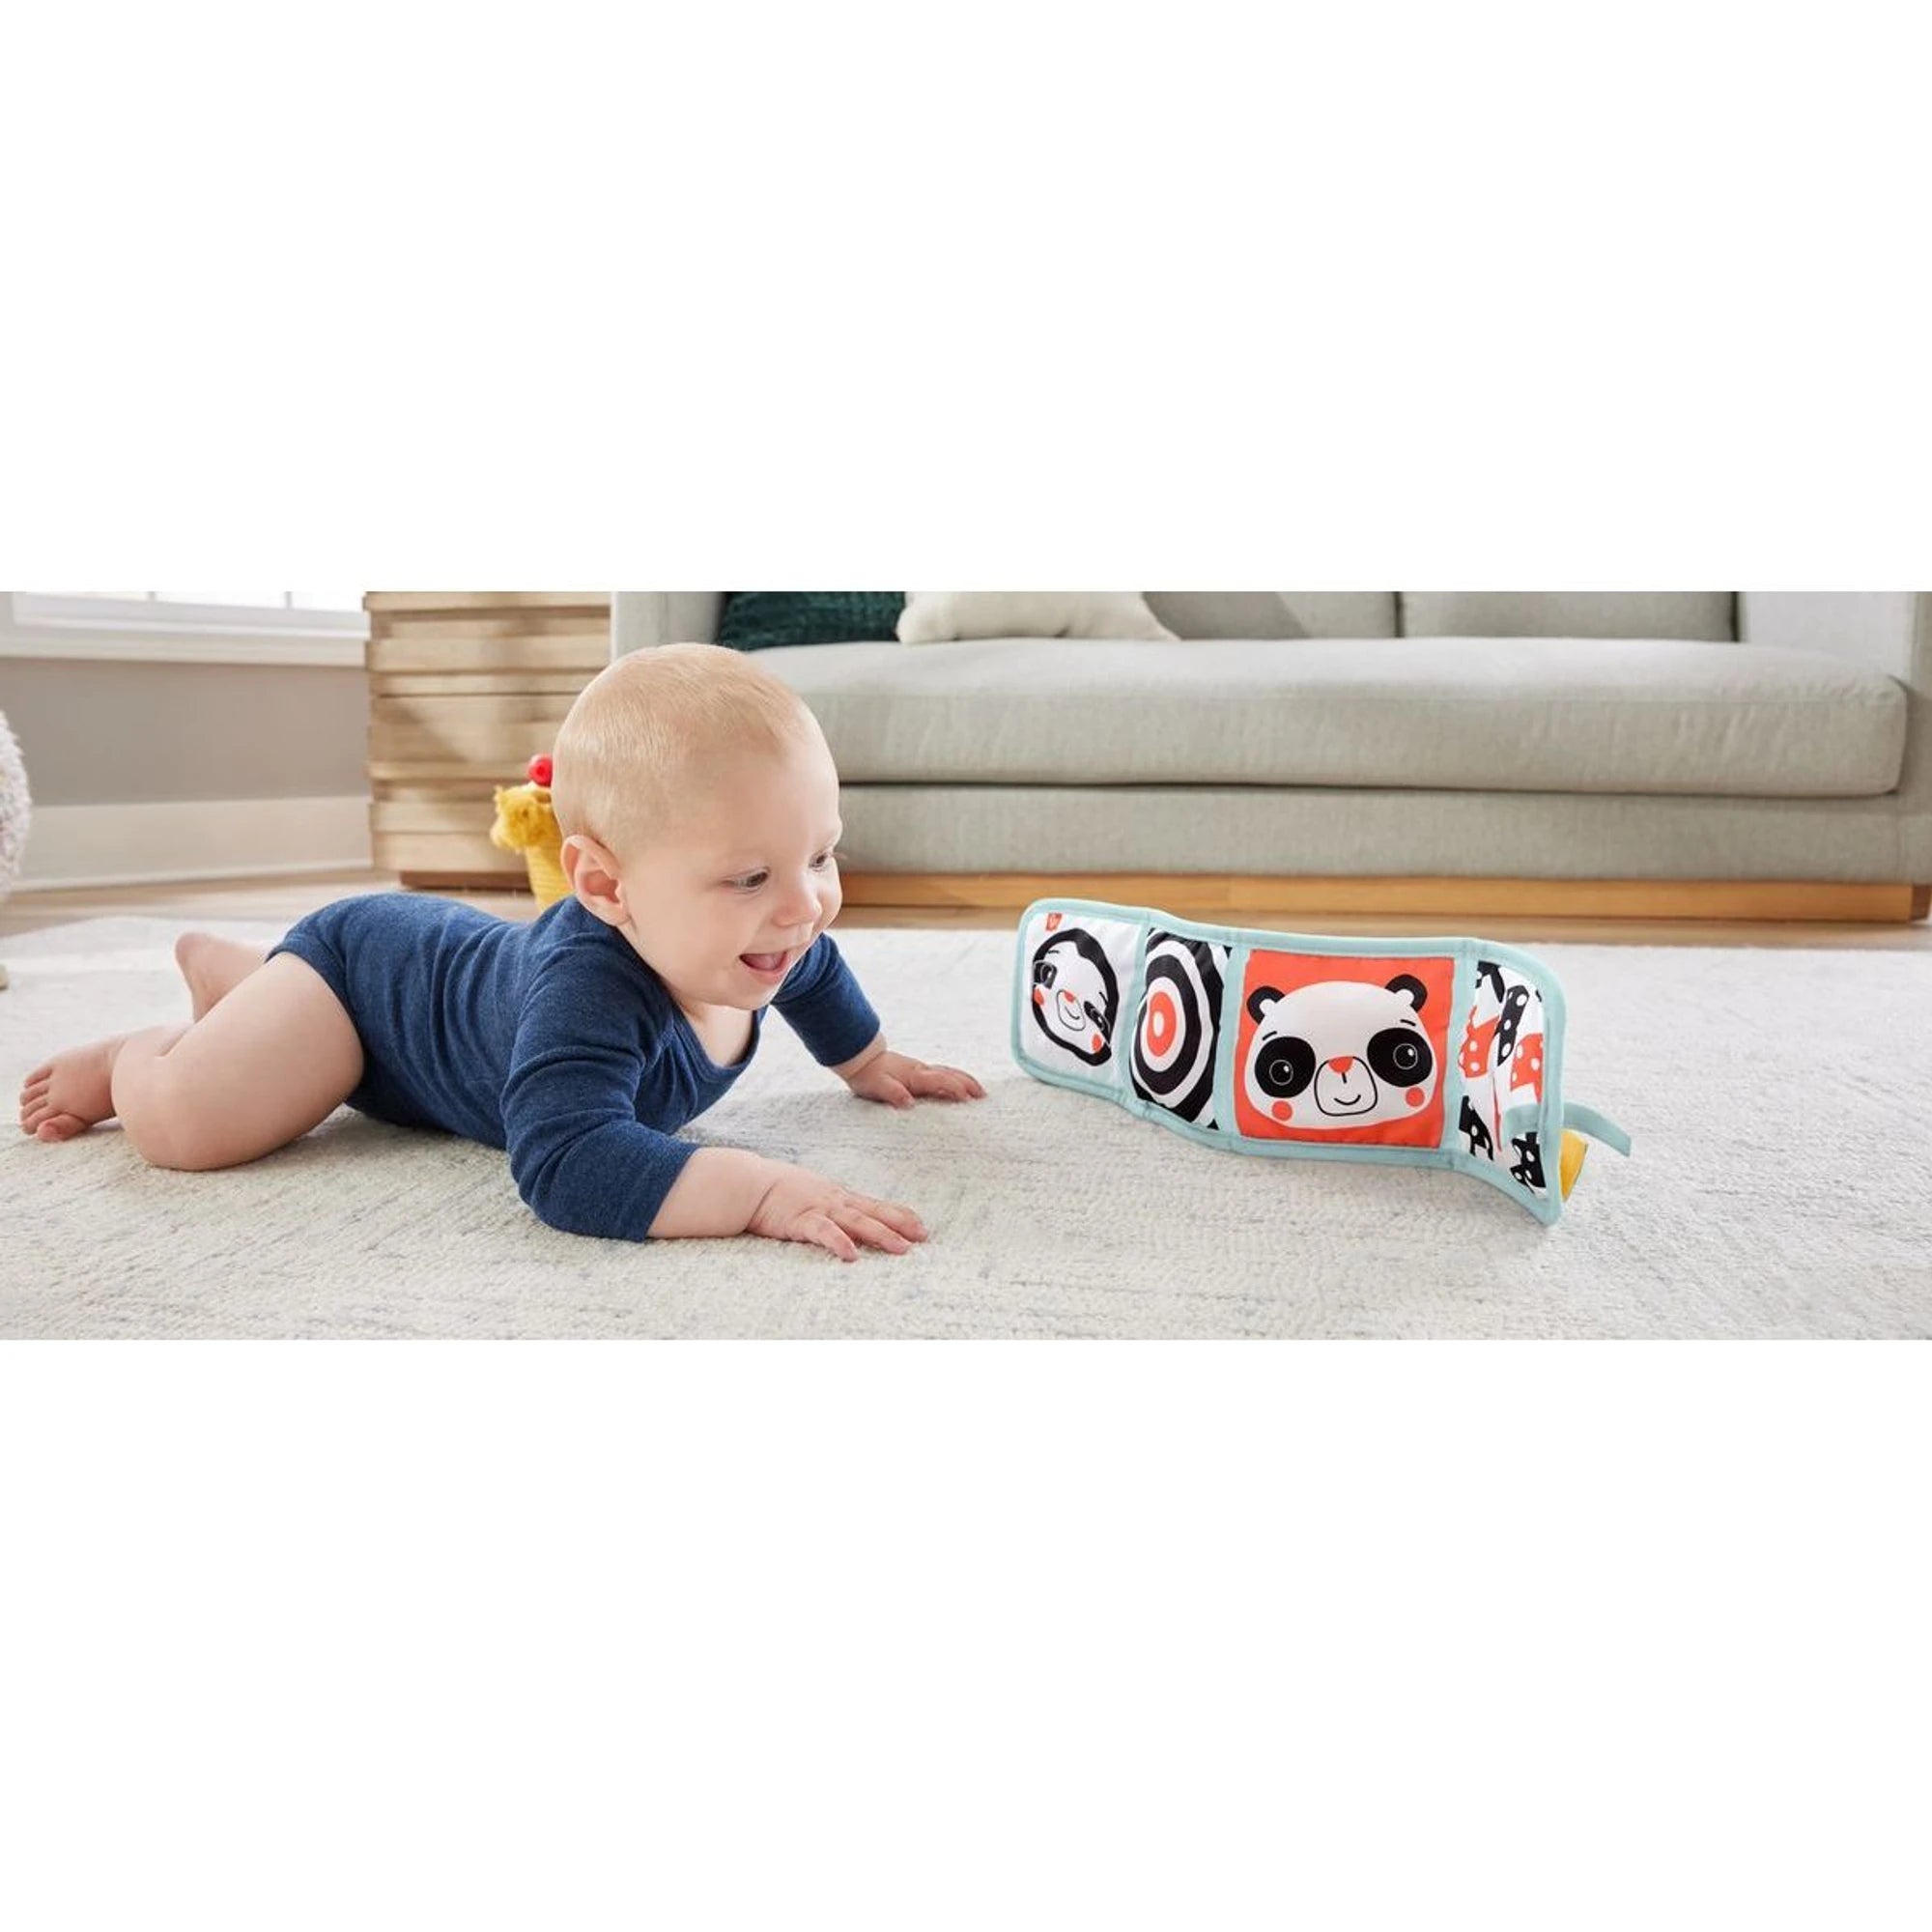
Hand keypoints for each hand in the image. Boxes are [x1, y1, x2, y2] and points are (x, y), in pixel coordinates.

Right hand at [747, 1161, 928, 1262]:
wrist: (748, 1183)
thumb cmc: (777, 1190)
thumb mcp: (811, 1194)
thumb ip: (828, 1205)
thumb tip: (845, 1217)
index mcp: (837, 1196)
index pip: (875, 1205)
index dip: (899, 1214)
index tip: (921, 1225)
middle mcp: (834, 1201)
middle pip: (873, 1213)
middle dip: (900, 1225)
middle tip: (924, 1237)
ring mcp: (819, 1209)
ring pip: (857, 1223)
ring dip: (881, 1234)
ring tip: (901, 1248)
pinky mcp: (801, 1221)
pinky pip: (824, 1233)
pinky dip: (839, 1243)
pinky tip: (852, 1255)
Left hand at [843, 1048, 986, 1109]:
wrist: (860, 1059)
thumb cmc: (869, 1075)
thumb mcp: (878, 1086)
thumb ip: (893, 1093)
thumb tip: (908, 1102)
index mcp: (915, 1076)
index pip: (940, 1081)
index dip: (955, 1089)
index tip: (968, 1099)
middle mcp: (921, 1071)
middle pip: (951, 1074)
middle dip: (969, 1084)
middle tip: (984, 1096)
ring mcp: (920, 1069)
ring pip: (948, 1072)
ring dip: (964, 1080)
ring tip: (978, 1091)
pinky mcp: (917, 1071)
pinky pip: (941, 1073)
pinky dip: (954, 1078)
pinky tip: (956, 1083)